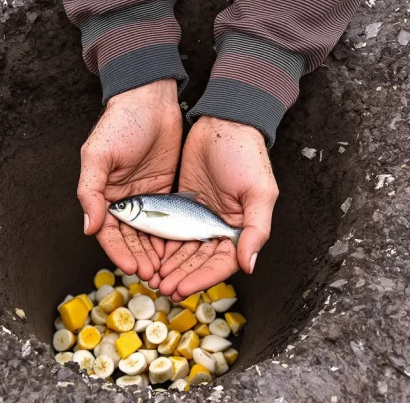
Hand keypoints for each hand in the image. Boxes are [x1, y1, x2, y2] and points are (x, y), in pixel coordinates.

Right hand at [78, 79, 181, 281]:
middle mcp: (123, 200)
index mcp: (103, 194)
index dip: (119, 251)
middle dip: (140, 258)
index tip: (131, 268)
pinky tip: (178, 251)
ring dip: (155, 253)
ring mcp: (146, 198)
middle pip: (130, 238)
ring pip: (149, 234)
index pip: (109, 231)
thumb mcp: (98, 155)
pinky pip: (168, 220)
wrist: (151, 99)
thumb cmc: (120, 122)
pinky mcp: (166, 191)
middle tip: (153, 276)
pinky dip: (171, 236)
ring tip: (166, 271)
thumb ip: (90, 192)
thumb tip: (89, 227)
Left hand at [157, 116, 278, 300]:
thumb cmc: (248, 154)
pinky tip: (149, 255)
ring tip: (153, 278)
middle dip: (181, 275)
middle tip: (161, 288)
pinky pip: (170, 229)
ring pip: (183, 249)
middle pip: (199, 260)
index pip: (221, 262)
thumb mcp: (259, 192)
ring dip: (170, 265)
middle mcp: (220, 226)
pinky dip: (162, 244)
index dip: (202, 278)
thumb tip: (248, 266)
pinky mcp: (182, 203)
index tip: (182, 289)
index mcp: (241, 228)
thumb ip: (256, 230)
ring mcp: (199, 216)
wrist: (223, 121)